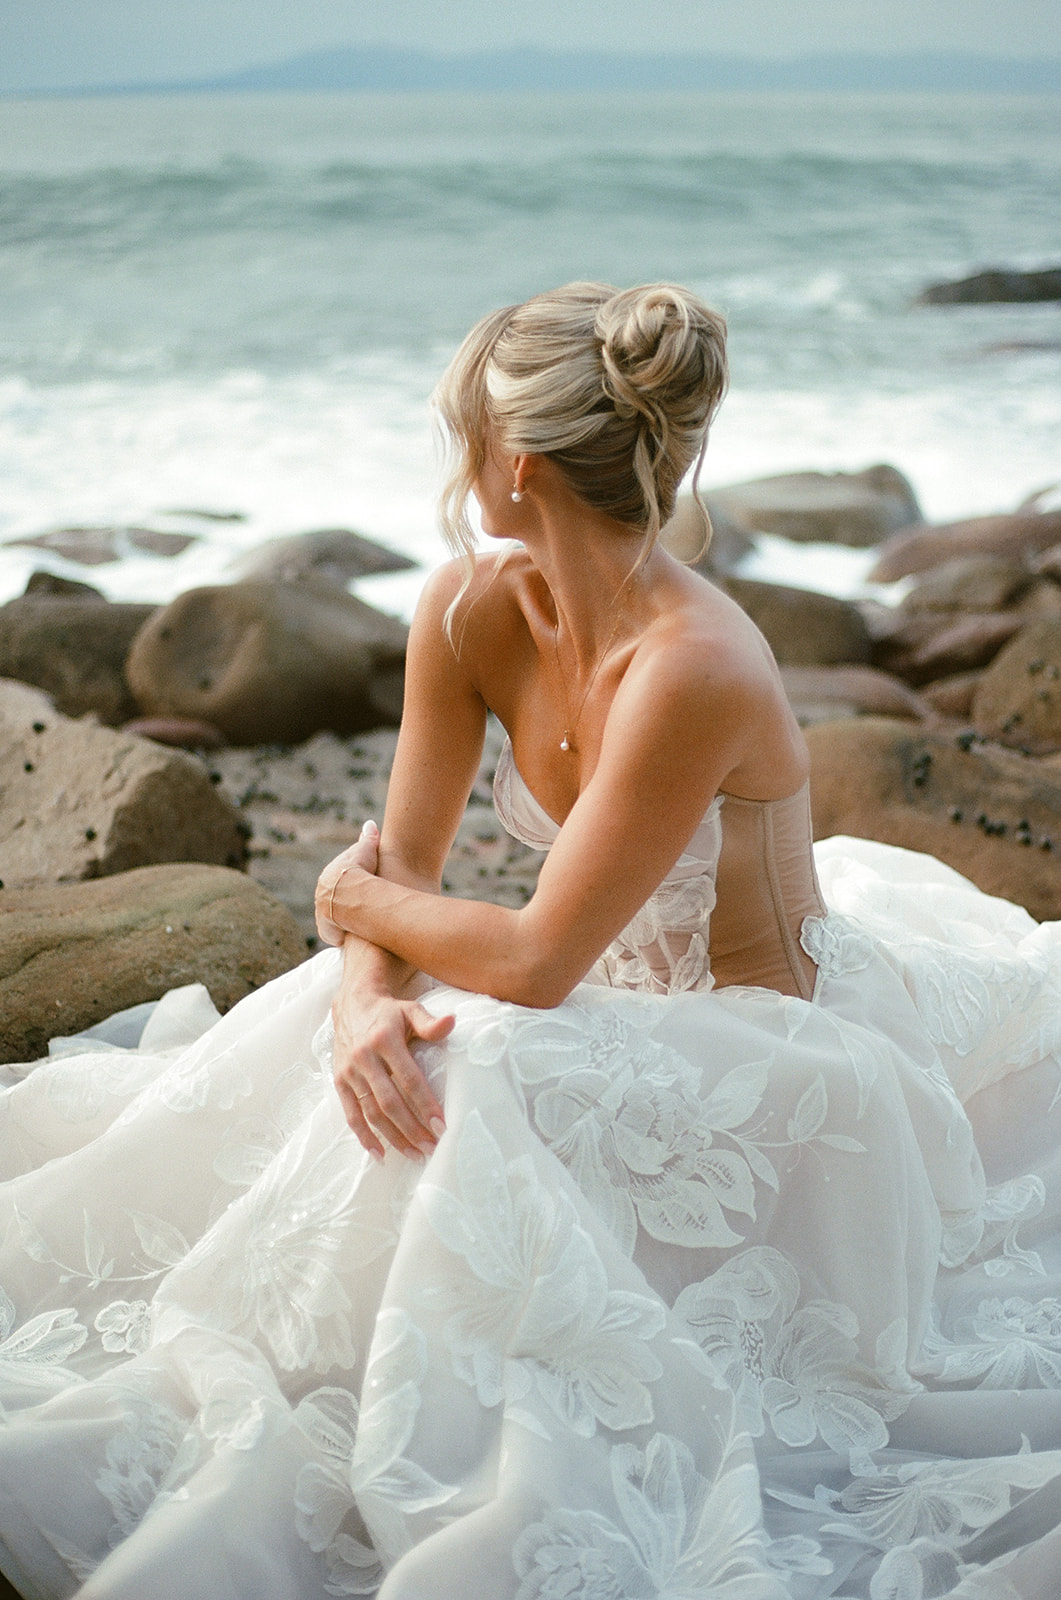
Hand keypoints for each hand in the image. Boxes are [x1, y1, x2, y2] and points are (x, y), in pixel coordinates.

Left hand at [315, 820, 379, 946]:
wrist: (350, 888)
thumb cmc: (360, 867)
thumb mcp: (367, 849)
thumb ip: (368, 838)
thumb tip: (371, 824)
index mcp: (328, 878)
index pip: (336, 883)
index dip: (348, 887)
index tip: (359, 889)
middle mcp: (321, 896)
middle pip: (331, 902)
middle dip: (341, 906)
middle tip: (357, 910)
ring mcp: (323, 913)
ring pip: (331, 920)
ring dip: (341, 922)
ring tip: (357, 926)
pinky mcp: (328, 929)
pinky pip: (334, 935)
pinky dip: (342, 936)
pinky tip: (351, 937)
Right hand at [331, 986, 454, 1161]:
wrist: (352, 1004)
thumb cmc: (388, 1012)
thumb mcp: (410, 1010)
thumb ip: (430, 1022)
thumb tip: (452, 1022)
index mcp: (385, 1040)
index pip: (409, 1079)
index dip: (425, 1104)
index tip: (441, 1125)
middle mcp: (364, 1058)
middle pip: (390, 1102)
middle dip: (412, 1129)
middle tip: (432, 1147)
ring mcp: (349, 1072)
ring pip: (371, 1113)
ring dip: (393, 1137)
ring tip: (415, 1154)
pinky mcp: (339, 1082)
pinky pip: (351, 1115)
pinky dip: (365, 1137)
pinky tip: (380, 1154)